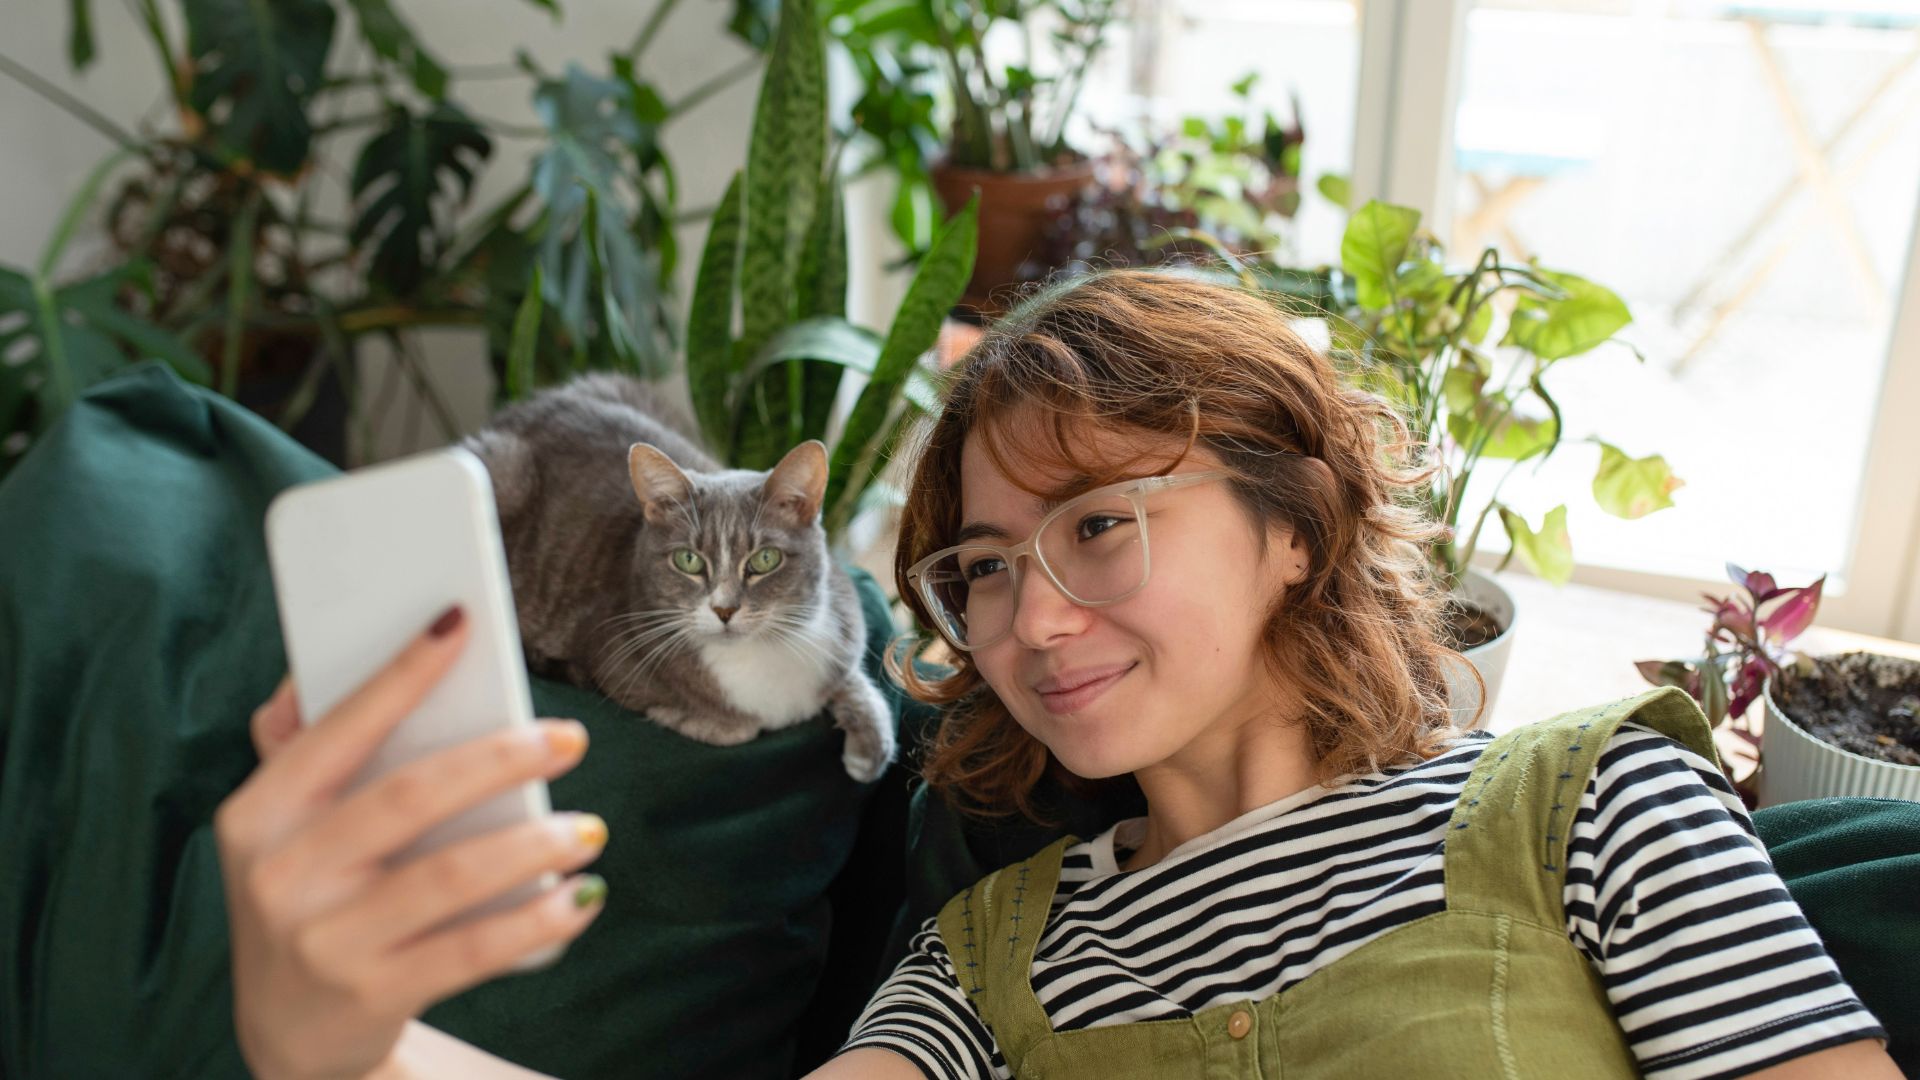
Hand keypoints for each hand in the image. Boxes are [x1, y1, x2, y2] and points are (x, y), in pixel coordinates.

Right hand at [216, 607, 608, 1079]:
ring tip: (588, 827)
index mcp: (260, 814)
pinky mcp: (373, 992)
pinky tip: (581, 896)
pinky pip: (473, 949)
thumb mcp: (280, 832)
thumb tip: (316, 667)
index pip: (339, 730)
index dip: (400, 673)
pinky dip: (538, 920)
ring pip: (450, 876)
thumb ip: (299, 752)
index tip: (461, 621)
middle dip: (499, 758)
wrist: (290, 1036)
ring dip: (534, 844)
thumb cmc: (310, 900)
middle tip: (570, 738)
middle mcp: (283, 874)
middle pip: (410, 797)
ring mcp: (326, 940)